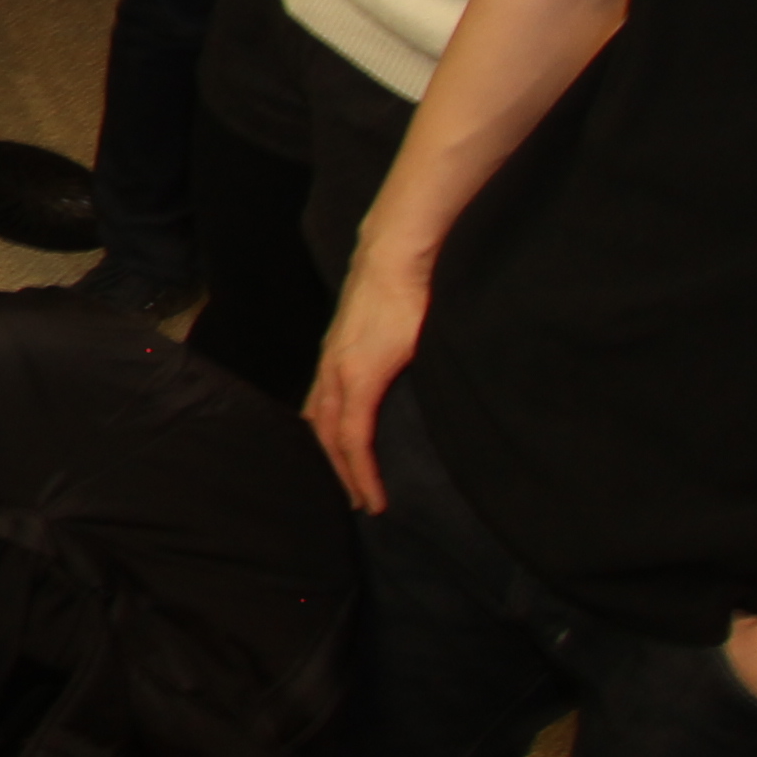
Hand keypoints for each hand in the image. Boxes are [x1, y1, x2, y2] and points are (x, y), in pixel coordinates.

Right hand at [301, 243, 433, 515]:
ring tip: (337, 470)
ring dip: (325, 447)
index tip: (375, 505)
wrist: (391, 252)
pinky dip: (321, 420)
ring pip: (314, 413)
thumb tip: (442, 422)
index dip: (362, 475)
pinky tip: (330, 423)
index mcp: (357, 376)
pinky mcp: (332, 345)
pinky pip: (317, 393)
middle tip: (356, 502)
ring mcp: (329, 356)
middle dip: (339, 470)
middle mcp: (335, 370)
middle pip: (325, 433)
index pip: (352, 439)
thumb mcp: (427, 348)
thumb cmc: (414, 298)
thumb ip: (426, 387)